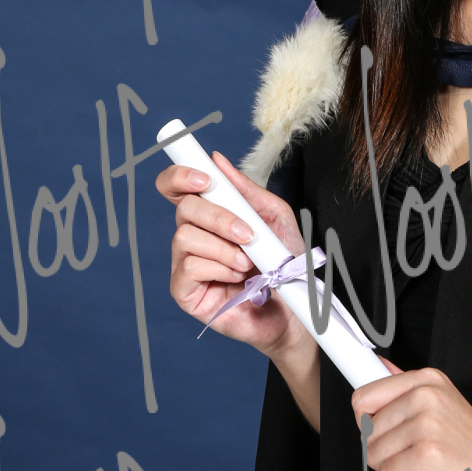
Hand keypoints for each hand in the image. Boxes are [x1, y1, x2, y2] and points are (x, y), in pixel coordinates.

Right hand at [155, 152, 312, 369]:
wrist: (295, 309)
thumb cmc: (285, 264)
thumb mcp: (274, 218)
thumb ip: (246, 191)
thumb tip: (217, 161)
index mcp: (209, 216)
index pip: (176, 188)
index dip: (179, 176)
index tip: (204, 178)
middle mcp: (193, 237)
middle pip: (184, 209)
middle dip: (219, 217)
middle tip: (248, 234)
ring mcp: (185, 265)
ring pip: (184, 237)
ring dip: (224, 247)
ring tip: (248, 263)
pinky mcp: (185, 293)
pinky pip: (188, 267)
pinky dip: (218, 268)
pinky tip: (236, 278)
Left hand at [353, 365, 471, 470]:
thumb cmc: (470, 446)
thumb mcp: (441, 405)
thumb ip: (406, 388)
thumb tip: (380, 366)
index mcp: (427, 380)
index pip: (364, 396)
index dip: (368, 422)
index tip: (379, 431)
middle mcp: (427, 396)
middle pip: (366, 430)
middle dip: (384, 451)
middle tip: (412, 454)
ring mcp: (428, 425)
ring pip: (373, 454)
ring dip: (392, 470)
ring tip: (420, 466)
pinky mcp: (427, 455)